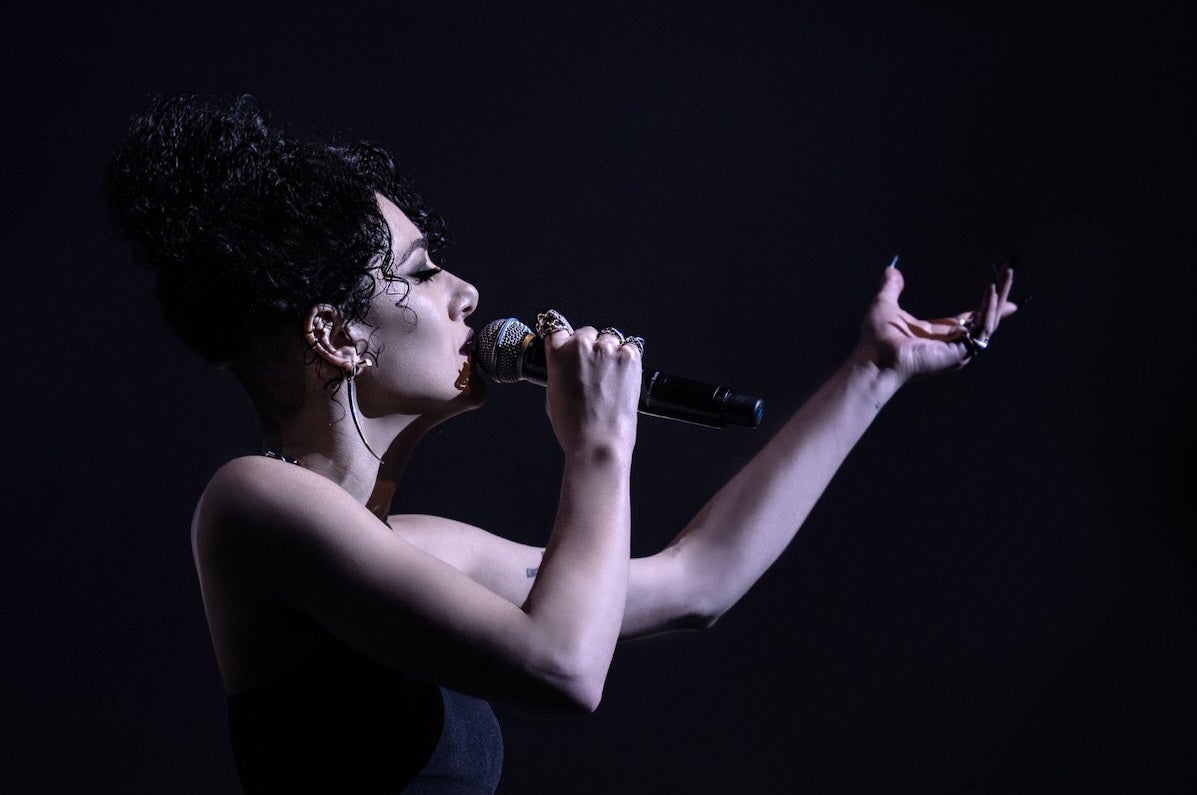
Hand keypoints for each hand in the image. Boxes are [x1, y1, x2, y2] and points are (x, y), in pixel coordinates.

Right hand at [539, 312, 641, 455]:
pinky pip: (631, 348)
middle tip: (594, 372)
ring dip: (610, 353)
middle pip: (587, 333)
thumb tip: (569, 364)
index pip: (558, 329)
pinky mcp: (629, 357)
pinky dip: (628, 360)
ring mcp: (607, 350)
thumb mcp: (553, 394)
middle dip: (591, 348)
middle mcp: (581, 345)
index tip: (571, 346)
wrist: (597, 441)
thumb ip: (559, 370)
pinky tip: (623, 379)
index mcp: (557, 353)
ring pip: (610, 340)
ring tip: (610, 379)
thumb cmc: (573, 426)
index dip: (566, 340)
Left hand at [858, 263, 1016, 384]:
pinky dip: (988, 310)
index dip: (986, 302)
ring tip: (1006, 273)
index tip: (1000, 287)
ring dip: (999, 297)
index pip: (970, 316)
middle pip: (984, 316)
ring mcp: (957, 349)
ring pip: (988, 322)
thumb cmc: (877, 339)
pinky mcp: (959, 353)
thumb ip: (890, 288)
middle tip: (1009, 270)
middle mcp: (951, 342)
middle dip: (1000, 293)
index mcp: (938, 333)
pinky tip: (991, 291)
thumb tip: (891, 269)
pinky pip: (981, 329)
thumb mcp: (885, 305)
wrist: (874, 358)